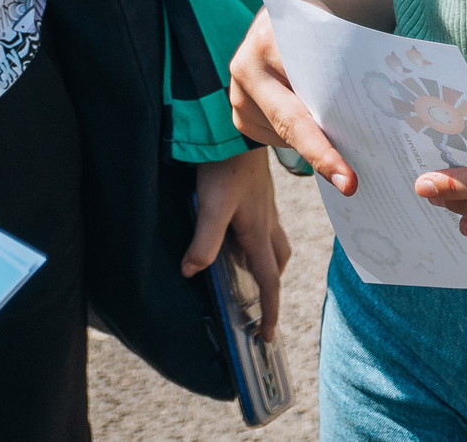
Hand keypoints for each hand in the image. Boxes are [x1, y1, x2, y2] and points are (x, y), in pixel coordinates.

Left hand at [183, 148, 289, 340]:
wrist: (236, 129)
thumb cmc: (226, 168)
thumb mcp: (211, 208)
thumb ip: (203, 242)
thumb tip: (190, 272)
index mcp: (259, 234)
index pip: (269, 282)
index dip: (270, 312)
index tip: (267, 337)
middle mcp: (267, 223)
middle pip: (276, 264)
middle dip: (271, 286)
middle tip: (260, 303)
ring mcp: (265, 207)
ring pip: (275, 243)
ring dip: (267, 260)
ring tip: (249, 267)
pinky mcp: (259, 193)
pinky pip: (266, 225)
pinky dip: (259, 237)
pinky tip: (240, 229)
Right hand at [226, 0, 357, 195]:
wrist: (295, 11)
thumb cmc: (324, 24)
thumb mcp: (334, 33)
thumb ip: (340, 71)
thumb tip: (366, 127)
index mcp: (268, 41)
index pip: (300, 101)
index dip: (323, 144)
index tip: (348, 179)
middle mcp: (244, 67)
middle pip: (287, 123)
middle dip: (322, 156)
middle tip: (350, 186)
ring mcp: (236, 92)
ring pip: (282, 135)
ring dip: (315, 142)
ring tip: (343, 141)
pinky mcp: (239, 113)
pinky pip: (273, 139)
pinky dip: (299, 141)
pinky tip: (316, 127)